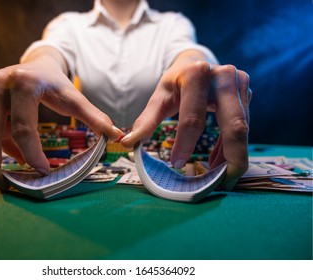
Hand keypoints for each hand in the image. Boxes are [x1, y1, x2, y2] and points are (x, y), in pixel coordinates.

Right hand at [0, 48, 122, 189]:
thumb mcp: (75, 98)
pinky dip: (0, 143)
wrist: (38, 63)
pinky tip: (16, 150)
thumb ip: (94, 117)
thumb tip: (116, 135)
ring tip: (19, 166)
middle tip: (8, 186)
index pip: (23, 129)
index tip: (43, 171)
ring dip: (0, 154)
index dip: (32, 155)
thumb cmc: (56, 83)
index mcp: (24, 83)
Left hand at [121, 51, 251, 189]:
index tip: (177, 165)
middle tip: (221, 183)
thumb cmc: (175, 82)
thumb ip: (146, 120)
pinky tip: (218, 161)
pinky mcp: (247, 94)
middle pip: (235, 126)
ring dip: (231, 156)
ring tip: (216, 175)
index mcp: (197, 75)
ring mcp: (240, 84)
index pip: (193, 119)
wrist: (195, 62)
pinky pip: (244, 126)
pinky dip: (231, 147)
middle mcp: (225, 76)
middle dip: (231, 159)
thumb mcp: (159, 97)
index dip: (186, 145)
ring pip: (243, 129)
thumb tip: (129, 143)